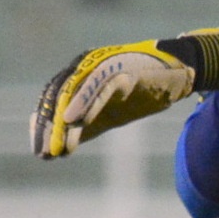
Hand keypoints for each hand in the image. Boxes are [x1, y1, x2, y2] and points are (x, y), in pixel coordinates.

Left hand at [31, 41, 197, 157]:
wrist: (178, 73)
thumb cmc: (143, 92)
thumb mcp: (108, 116)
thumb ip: (84, 127)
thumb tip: (57, 150)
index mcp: (80, 77)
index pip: (52, 101)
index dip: (43, 126)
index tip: (40, 151)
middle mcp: (85, 67)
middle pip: (57, 96)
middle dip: (49, 126)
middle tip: (45, 153)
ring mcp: (101, 64)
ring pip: (74, 90)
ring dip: (64, 120)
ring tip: (59, 146)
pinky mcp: (120, 66)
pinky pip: (98, 84)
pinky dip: (84, 101)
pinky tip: (74, 120)